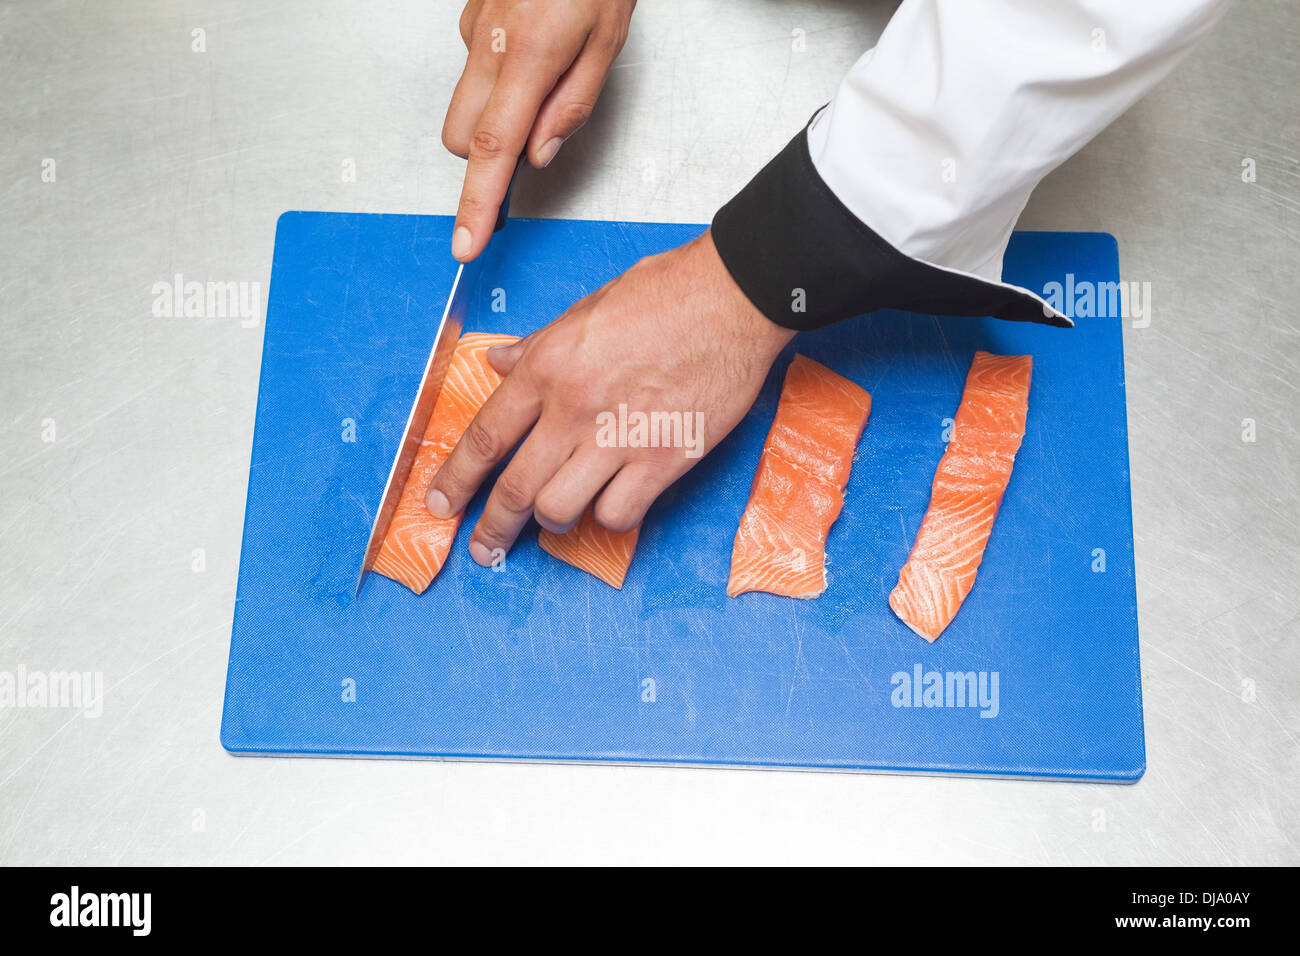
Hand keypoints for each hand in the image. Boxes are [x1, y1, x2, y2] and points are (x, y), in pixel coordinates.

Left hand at [425, 229, 795, 564]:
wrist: (735, 298)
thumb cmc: (667, 294)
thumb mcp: (585, 308)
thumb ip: (539, 344)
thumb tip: (500, 362)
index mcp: (549, 366)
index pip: (486, 436)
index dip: (458, 478)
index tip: (443, 502)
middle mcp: (575, 408)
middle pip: (515, 488)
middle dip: (492, 527)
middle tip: (484, 547)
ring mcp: (619, 438)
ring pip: (560, 509)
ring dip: (552, 521)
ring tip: (555, 519)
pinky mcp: (664, 459)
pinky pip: (618, 514)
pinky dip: (610, 515)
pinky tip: (613, 502)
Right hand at [443, 0, 635, 260]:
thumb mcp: (607, 43)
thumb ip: (571, 105)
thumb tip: (538, 155)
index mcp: (529, 55)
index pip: (494, 151)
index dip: (478, 203)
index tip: (466, 241)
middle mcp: (489, 43)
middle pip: (464, 139)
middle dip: (490, 156)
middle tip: (536, 136)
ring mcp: (473, 29)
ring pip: (466, 106)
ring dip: (497, 115)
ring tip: (544, 78)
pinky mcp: (469, 18)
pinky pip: (476, 71)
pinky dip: (499, 80)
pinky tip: (533, 49)